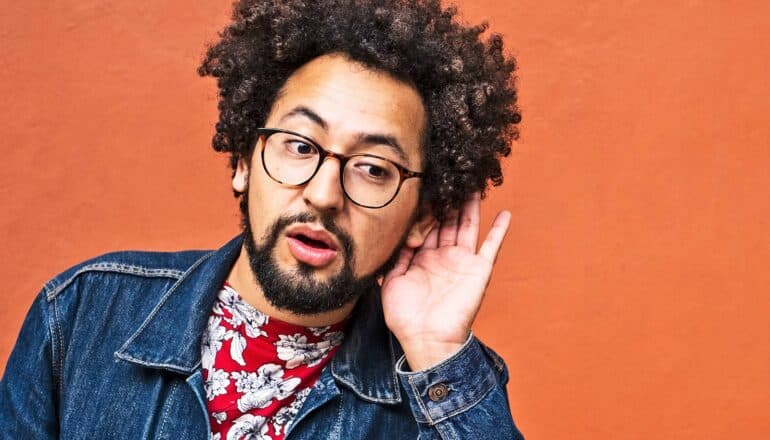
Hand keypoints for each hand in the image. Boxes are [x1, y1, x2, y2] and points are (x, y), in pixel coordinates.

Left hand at [380, 192, 510, 370]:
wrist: (426, 338)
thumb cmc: (405, 316)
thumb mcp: (391, 281)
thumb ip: (395, 257)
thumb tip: (393, 234)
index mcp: (423, 258)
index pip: (425, 226)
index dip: (425, 208)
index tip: (424, 186)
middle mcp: (444, 256)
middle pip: (448, 221)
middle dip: (449, 200)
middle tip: (451, 176)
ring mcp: (463, 261)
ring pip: (468, 226)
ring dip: (471, 206)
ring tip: (474, 184)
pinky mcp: (479, 269)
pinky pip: (492, 246)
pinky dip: (499, 230)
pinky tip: (505, 213)